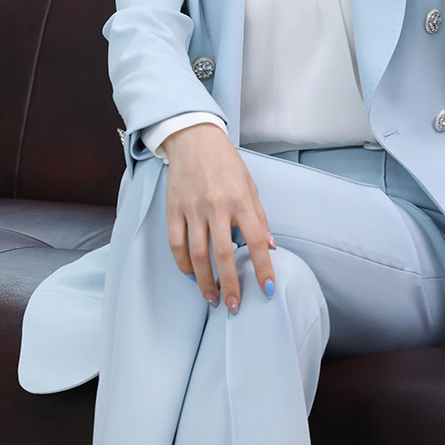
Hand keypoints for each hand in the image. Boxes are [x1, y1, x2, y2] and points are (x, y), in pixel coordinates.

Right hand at [163, 123, 275, 312]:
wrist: (194, 139)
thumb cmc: (226, 163)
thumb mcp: (250, 185)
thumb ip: (259, 216)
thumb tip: (270, 246)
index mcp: (240, 199)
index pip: (256, 241)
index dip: (263, 268)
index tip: (267, 290)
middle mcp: (216, 205)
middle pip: (223, 255)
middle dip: (230, 284)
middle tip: (233, 306)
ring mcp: (192, 208)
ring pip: (197, 255)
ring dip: (205, 282)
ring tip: (212, 297)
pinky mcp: (173, 209)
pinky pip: (176, 244)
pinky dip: (183, 264)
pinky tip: (191, 275)